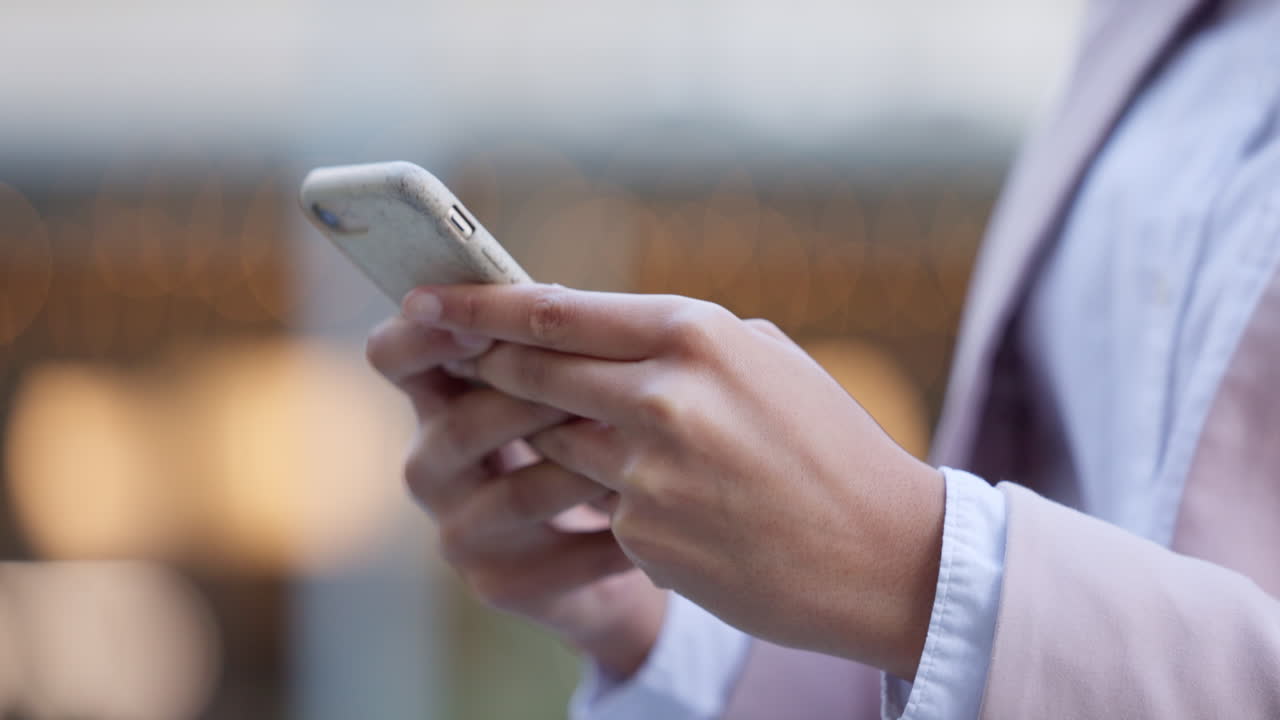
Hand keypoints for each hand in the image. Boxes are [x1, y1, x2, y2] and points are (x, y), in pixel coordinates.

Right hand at [365, 314, 666, 677]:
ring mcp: (460, 531)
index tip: (474, 322)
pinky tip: (661, 510)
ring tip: (647, 442)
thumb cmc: (585, 439)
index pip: (393, 355)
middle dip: (537, 397)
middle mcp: (431, 466)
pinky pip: (566, 554)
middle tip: (604, 379)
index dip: (422, 335)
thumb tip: (562, 301)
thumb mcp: (560, 385)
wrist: (614, 547)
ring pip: (520, 491)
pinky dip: (620, 530)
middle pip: (462, 423)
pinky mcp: (502, 584)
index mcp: (437, 398)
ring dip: (588, 463)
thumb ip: (546, 348)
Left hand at [405, 283, 945, 678]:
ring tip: (612, 439)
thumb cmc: (829, 445)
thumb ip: (679, 342)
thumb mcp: (765, 360)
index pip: (555, 312)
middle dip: (486, 364)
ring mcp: (646, 472)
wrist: (884, 552)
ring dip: (555, 436)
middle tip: (448, 353)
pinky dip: (607, 497)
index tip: (428, 300)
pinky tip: (671, 503)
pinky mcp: (643, 534)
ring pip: (550, 440)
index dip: (479, 306)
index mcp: (695, 335)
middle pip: (532, 371)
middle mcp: (662, 397)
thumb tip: (599, 332)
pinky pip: (593, 504)